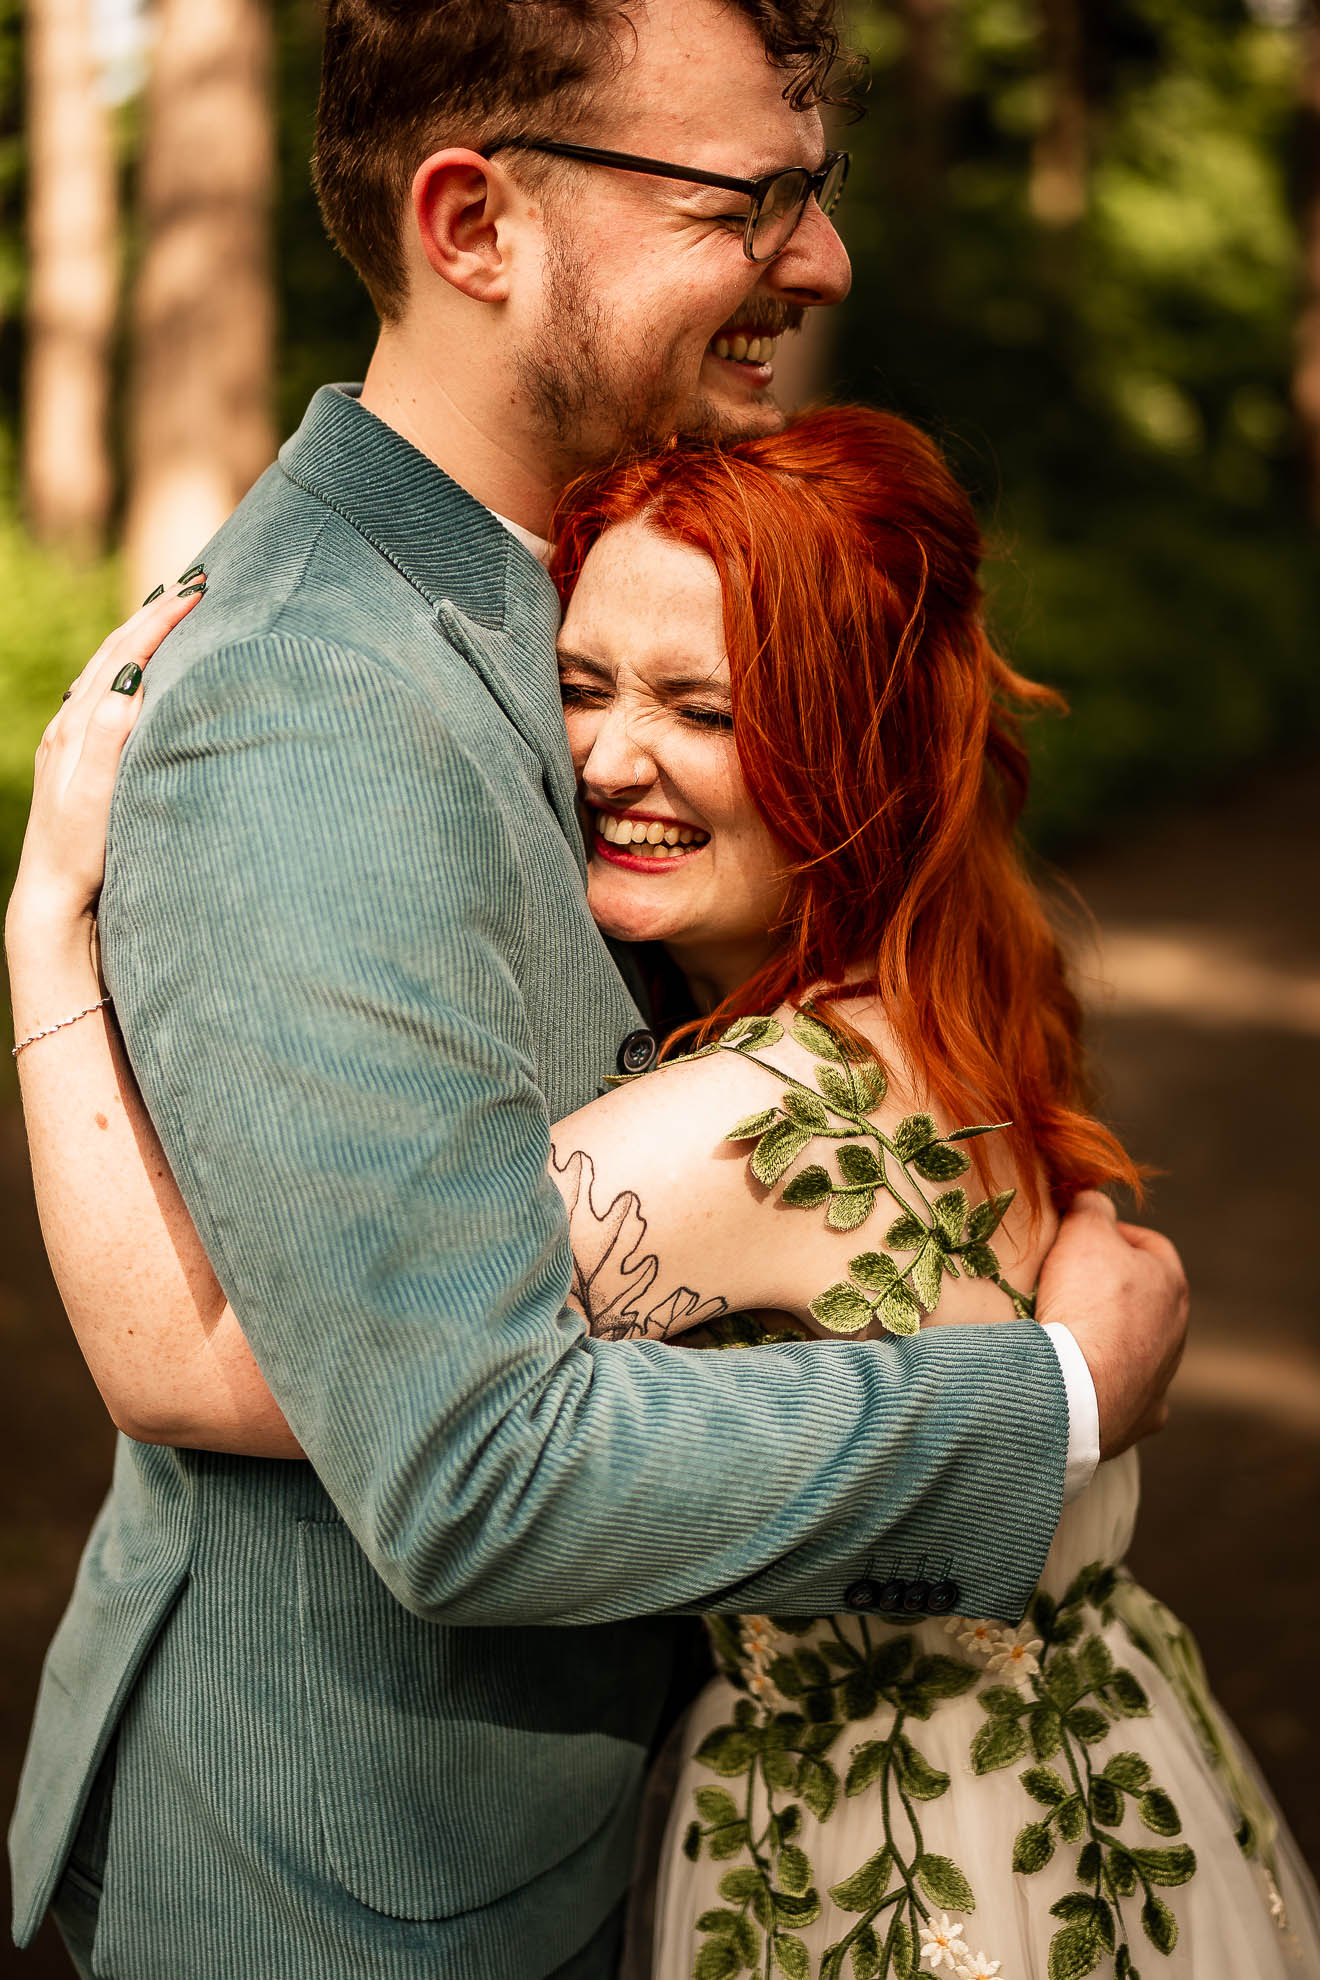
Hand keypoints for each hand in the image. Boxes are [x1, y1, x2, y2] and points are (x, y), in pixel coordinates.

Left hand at [8, 580, 204, 939]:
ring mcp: (71, 739)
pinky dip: (125, 667)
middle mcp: (70, 724)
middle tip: (194, 586)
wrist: (52, 894)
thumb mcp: (95, 797)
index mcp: (80, 725)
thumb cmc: (81, 853)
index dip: (161, 621)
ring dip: (139, 635)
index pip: (126, 655)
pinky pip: (102, 694)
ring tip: (167, 612)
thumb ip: (109, 737)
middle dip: (153, 615)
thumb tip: (128, 680)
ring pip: (107, 668)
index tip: (198, 593)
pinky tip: (135, 671)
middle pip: (114, 652)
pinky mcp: (76, 756)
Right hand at [1036, 1190, 1188, 1460]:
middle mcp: (1177, 1332)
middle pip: (1144, 1299)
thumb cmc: (1085, 1301)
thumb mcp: (1084, 1232)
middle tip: (1066, 1283)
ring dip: (1109, 1338)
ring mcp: (1162, 1378)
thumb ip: (1091, 1209)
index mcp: (1171, 1284)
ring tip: (1066, 1333)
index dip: (1113, 1235)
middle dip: (1110, 1288)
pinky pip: (1128, 1396)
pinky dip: (1108, 1387)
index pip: (1149, 1245)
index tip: (1079, 1237)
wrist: (1077, 1385)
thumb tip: (1090, 1199)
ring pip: (1138, 1348)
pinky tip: (1083, 1382)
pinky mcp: (1143, 1416)